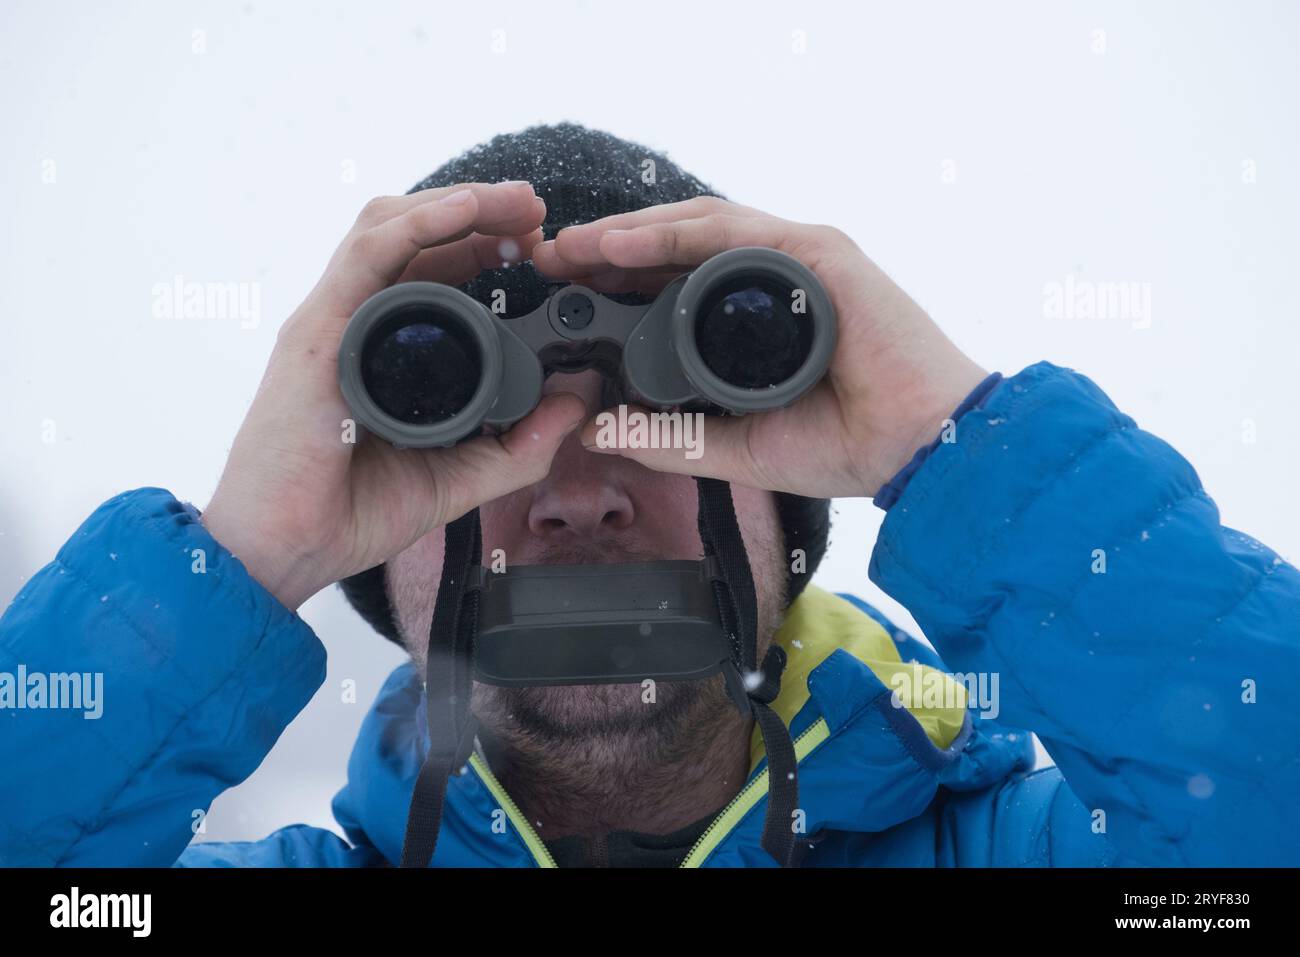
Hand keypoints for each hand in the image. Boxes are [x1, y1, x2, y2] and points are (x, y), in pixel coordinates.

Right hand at [201, 182, 586, 609]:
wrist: (287, 549)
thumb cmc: (353, 512)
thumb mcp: (460, 476)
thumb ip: (520, 447)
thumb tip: (576, 405)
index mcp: (383, 349)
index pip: (433, 272)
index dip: (484, 247)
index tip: (539, 247)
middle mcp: (356, 324)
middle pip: (416, 237)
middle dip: (482, 212)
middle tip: (537, 212)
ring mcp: (334, 321)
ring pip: (391, 226)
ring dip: (460, 204)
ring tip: (516, 203)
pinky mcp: (317, 330)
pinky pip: (369, 254)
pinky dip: (420, 222)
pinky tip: (467, 209)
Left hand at [531, 197, 986, 499]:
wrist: (919, 447)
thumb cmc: (845, 442)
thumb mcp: (734, 445)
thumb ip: (668, 439)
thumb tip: (594, 432)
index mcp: (751, 319)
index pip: (671, 287)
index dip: (613, 285)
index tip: (560, 295)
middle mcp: (769, 280)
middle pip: (674, 248)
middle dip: (606, 250)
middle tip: (548, 260)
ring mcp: (793, 259)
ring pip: (695, 227)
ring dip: (627, 234)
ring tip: (572, 248)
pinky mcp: (816, 251)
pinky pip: (733, 232)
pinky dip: (673, 233)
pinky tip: (623, 243)